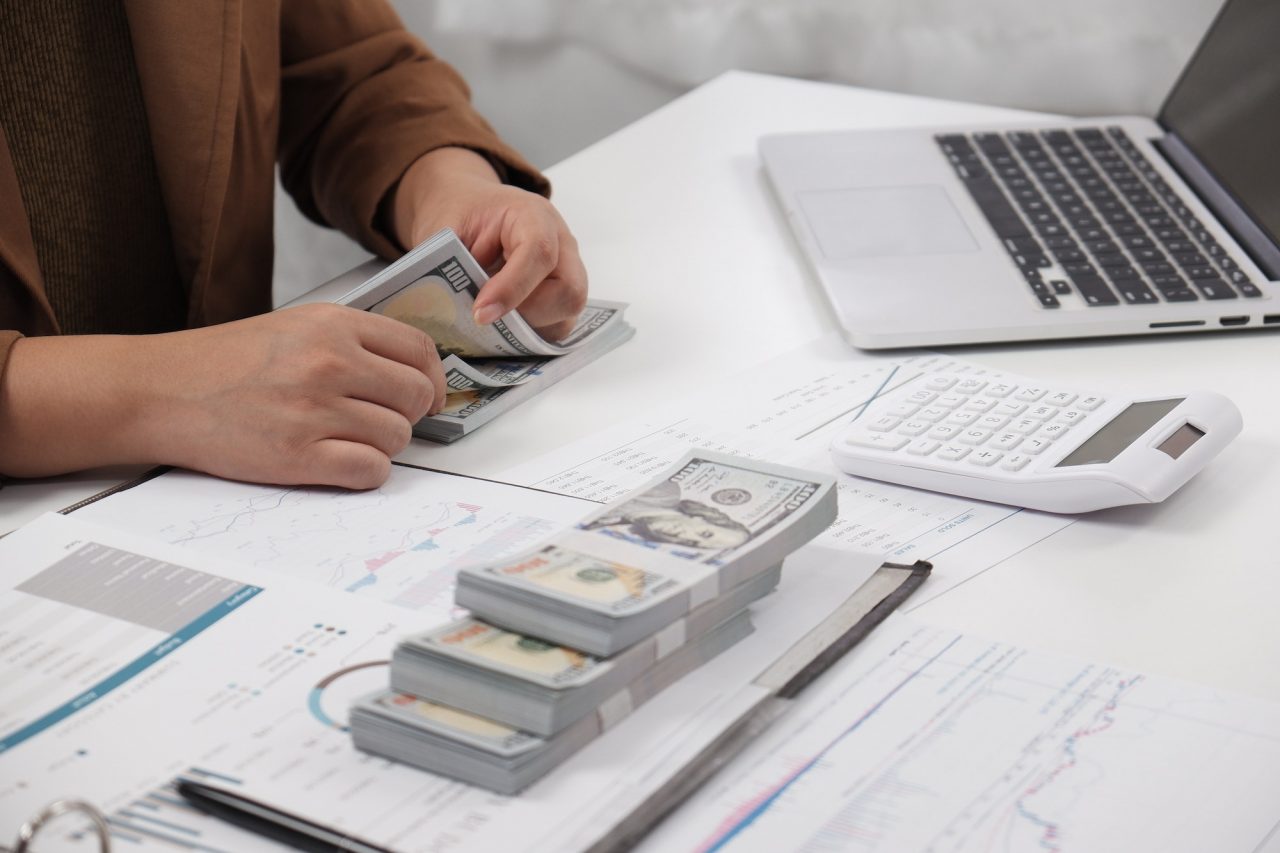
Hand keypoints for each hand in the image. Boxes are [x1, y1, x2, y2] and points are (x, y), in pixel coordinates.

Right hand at [0, 304, 444, 488]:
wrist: (159, 391)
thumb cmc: (226, 362)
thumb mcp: (296, 326)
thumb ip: (354, 341)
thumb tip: (414, 372)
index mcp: (334, 324)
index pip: (420, 351)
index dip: (432, 378)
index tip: (426, 396)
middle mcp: (330, 362)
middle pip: (416, 397)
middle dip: (407, 415)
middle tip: (379, 421)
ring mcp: (315, 409)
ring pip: (397, 437)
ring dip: (381, 445)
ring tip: (343, 439)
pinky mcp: (298, 456)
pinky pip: (371, 471)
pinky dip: (365, 473)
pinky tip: (339, 463)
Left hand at [389, 147, 588, 340]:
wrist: (468, 211)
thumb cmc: (460, 215)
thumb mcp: (446, 231)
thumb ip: (453, 267)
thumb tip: (449, 312)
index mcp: (534, 216)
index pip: (540, 252)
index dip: (512, 288)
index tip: (480, 314)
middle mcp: (562, 244)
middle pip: (569, 291)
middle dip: (528, 314)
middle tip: (486, 317)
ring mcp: (568, 272)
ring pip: (566, 314)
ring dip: (528, 328)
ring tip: (491, 319)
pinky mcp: (562, 298)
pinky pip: (558, 327)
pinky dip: (529, 335)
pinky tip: (501, 325)